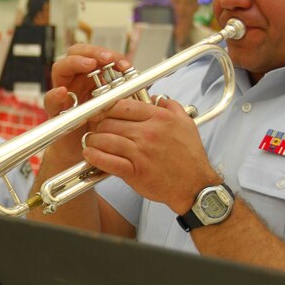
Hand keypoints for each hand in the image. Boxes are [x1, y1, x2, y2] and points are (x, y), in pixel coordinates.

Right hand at [41, 45, 130, 162]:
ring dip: (76, 63)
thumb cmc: (103, 129)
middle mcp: (76, 80)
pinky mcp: (54, 110)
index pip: (98, 56)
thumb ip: (128, 98)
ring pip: (61, 67)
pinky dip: (55, 95)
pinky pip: (50, 99)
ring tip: (90, 65)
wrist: (86, 153)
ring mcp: (63, 92)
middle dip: (93, 52)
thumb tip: (151, 90)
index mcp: (91, 77)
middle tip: (107, 59)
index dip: (111, 56)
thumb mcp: (118, 110)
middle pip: (77, 53)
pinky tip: (63, 93)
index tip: (126, 65)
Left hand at [84, 96, 216, 213]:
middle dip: (99, 124)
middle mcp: (148, 133)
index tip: (101, 112)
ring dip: (94, 140)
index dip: (107, 108)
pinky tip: (90, 154)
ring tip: (91, 142)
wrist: (195, 186)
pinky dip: (95, 157)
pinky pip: (108, 161)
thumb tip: (158, 98)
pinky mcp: (135, 172)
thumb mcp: (187, 124)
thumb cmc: (190, 158)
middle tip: (96, 128)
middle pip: (110, 122)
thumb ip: (171, 106)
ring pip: (105, 140)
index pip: (123, 105)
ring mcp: (140, 152)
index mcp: (159, 118)